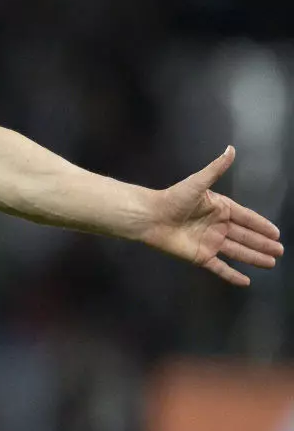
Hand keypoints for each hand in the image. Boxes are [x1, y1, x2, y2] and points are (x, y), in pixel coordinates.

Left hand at [146, 146, 283, 285]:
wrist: (150, 217)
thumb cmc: (173, 198)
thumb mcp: (198, 182)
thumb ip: (216, 168)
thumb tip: (231, 149)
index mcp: (219, 209)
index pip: (246, 218)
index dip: (261, 225)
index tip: (276, 232)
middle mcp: (217, 226)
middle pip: (245, 236)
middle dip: (263, 243)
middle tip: (280, 250)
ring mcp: (209, 242)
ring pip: (237, 252)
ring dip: (254, 257)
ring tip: (271, 262)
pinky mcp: (200, 256)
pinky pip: (219, 267)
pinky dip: (231, 275)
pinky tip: (245, 281)